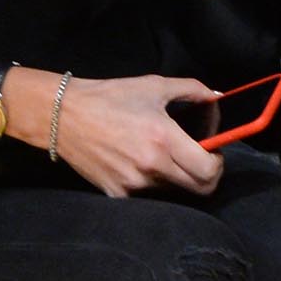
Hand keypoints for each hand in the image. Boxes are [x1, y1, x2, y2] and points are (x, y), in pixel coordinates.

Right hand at [29, 73, 224, 197]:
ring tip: (166, 155)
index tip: (214, 151)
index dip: (218, 163)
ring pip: (174, 191)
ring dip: (179, 177)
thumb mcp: (155, 86)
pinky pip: (147, 194)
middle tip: (200, 158)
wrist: (61, 115)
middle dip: (207, 174)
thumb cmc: (110, 98)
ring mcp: (132, 183)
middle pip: (199, 189)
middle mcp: (150, 167)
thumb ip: (194, 90)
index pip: (209, 171)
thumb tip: (218, 97)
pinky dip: (153, 182)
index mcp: (164, 140)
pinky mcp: (116, 192)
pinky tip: (143, 163)